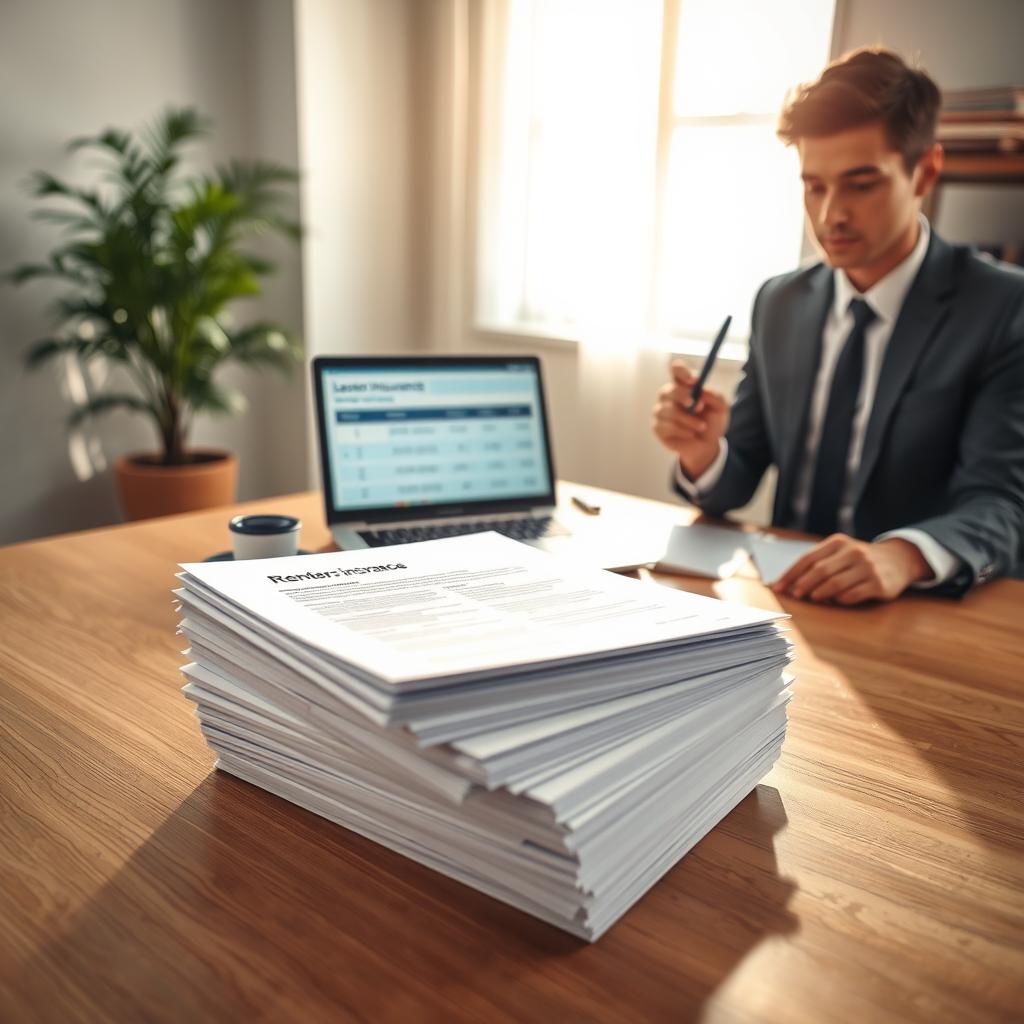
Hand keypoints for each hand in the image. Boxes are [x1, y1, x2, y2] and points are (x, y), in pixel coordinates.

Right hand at [651, 360, 730, 480]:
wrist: (707, 446)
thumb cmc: (711, 423)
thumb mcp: (721, 408)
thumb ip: (714, 396)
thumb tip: (701, 391)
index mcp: (684, 386)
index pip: (676, 370)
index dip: (681, 372)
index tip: (693, 381)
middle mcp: (669, 396)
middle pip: (668, 389)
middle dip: (683, 397)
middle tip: (699, 406)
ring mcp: (661, 412)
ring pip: (669, 410)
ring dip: (688, 419)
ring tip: (701, 427)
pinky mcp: (657, 427)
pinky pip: (666, 426)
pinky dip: (682, 430)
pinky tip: (691, 434)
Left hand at [771, 535, 932, 604]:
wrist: (899, 559)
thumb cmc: (859, 559)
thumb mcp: (841, 552)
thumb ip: (818, 562)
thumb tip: (789, 582)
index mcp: (838, 542)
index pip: (808, 558)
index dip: (791, 574)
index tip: (778, 587)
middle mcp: (853, 552)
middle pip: (820, 571)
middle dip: (803, 584)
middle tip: (795, 595)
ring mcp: (867, 568)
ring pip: (835, 584)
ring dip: (820, 593)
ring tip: (812, 598)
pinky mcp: (878, 584)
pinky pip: (853, 595)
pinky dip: (840, 599)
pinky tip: (835, 601)